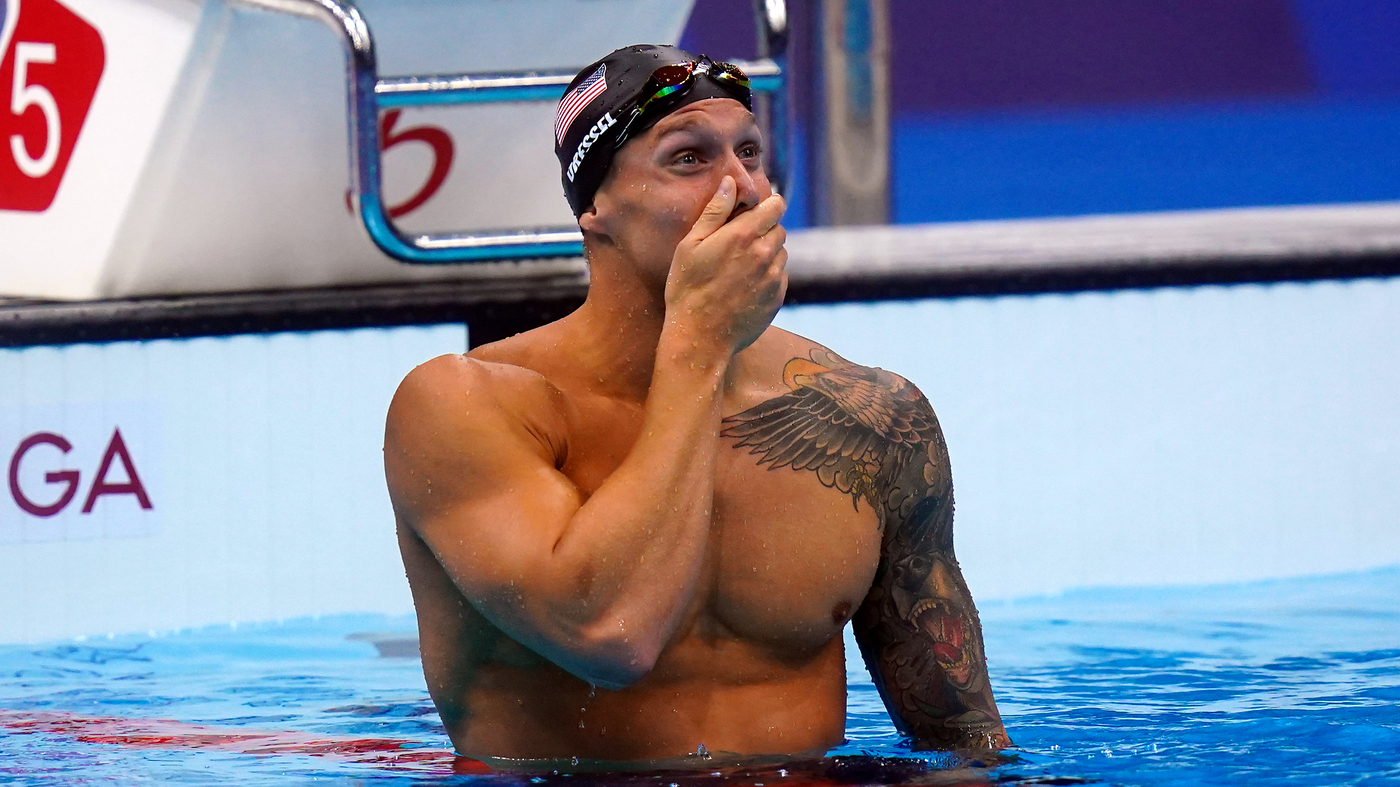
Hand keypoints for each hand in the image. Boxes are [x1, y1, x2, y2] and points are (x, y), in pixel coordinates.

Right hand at [665, 176, 787, 352]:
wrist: (699, 338)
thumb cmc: (687, 289)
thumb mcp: (690, 246)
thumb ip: (714, 212)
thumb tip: (730, 183)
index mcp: (743, 236)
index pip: (775, 206)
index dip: (769, 203)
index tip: (758, 209)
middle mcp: (764, 254)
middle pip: (779, 229)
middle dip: (765, 229)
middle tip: (740, 242)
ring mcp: (773, 278)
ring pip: (781, 253)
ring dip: (767, 253)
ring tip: (740, 267)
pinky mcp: (776, 298)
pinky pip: (780, 277)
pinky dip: (768, 276)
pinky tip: (744, 287)